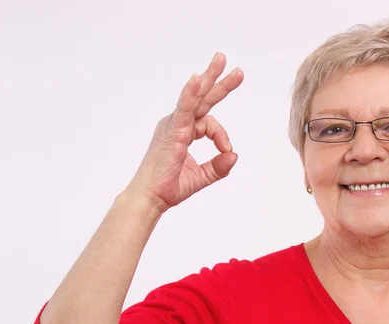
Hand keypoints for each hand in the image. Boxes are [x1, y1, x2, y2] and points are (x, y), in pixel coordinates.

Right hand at [125, 52, 243, 211]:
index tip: (227, 150)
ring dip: (210, 78)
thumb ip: (219, 166)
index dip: (222, 135)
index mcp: (183, 131)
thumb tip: (235, 155)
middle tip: (237, 69)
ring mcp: (173, 125)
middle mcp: (177, 124)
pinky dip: (190, 93)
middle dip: (219, 81)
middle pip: (202, 98)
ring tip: (222, 60)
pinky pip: (183, 108)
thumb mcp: (201, 176)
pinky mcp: (172, 131)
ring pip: (195, 97)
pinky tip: (197, 79)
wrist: (151, 198)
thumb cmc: (169, 187)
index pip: (210, 123)